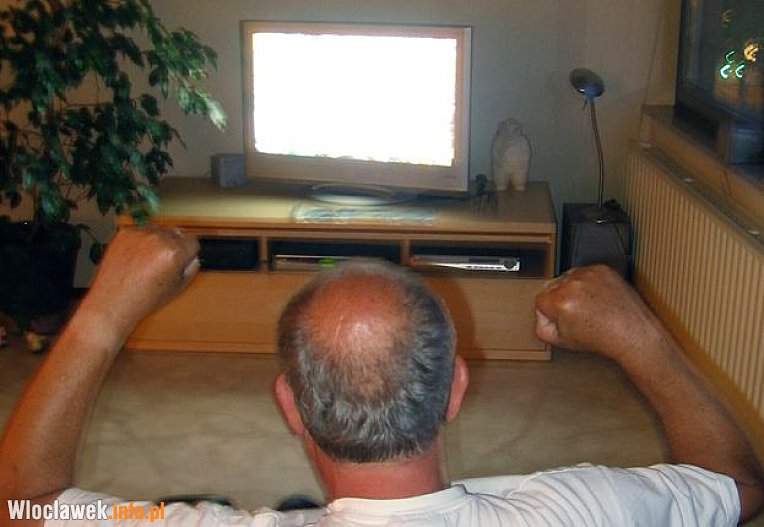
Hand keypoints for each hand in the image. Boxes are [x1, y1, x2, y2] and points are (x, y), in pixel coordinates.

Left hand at [79, 226, 199, 338]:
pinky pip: (140, 231)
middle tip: (165, 262)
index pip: (193, 241)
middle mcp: (158, 239)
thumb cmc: (143, 298)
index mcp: (174, 252)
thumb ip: (191, 269)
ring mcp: (140, 234)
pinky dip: (141, 241)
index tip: (184, 258)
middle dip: (175, 245)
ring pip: (159, 229)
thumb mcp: (177, 288)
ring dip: (158, 240)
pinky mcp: (124, 233)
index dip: (189, 253)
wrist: (113, 301)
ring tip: (149, 260)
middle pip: (177, 232)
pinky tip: (136, 257)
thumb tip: (192, 258)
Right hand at [534, 265, 663, 359]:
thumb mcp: (562, 341)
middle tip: (575, 315)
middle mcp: (573, 284)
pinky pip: (585, 273)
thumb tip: (541, 315)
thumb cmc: (603, 338)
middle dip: (560, 301)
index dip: (550, 314)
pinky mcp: (602, 270)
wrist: (632, 333)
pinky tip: (596, 298)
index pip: (540, 301)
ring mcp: (589, 274)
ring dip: (572, 290)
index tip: (562, 321)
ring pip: (567, 278)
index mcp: (560, 301)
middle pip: (551, 287)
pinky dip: (588, 284)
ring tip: (587, 307)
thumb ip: (541, 326)